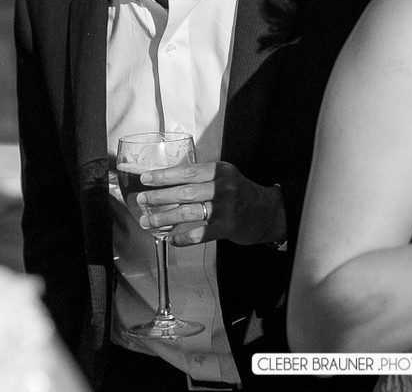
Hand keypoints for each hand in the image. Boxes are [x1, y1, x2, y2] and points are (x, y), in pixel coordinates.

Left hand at [131, 161, 285, 247]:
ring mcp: (224, 209)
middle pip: (184, 192)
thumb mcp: (224, 176)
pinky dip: (183, 238)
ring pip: (188, 212)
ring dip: (164, 217)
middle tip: (141, 200)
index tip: (146, 179)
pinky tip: (171, 239)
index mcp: (219, 171)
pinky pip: (199, 234)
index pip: (186, 172)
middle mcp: (221, 188)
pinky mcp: (226, 228)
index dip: (163, 176)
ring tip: (148, 221)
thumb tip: (167, 182)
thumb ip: (201, 177)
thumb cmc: (240, 192)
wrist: (269, 212)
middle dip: (159, 197)